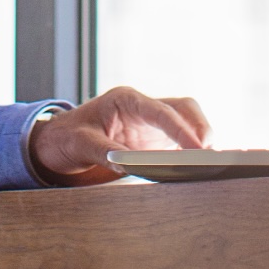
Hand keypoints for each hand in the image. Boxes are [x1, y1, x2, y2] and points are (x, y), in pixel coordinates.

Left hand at [29, 86, 209, 186]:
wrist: (57, 142)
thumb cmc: (66, 137)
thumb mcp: (80, 144)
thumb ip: (104, 151)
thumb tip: (130, 163)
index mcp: (125, 99)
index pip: (160, 111)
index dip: (181, 128)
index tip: (197, 148)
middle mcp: (143, 107)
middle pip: (183, 109)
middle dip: (201, 128)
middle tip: (211, 155)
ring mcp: (151, 124)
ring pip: (188, 122)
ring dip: (201, 139)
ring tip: (212, 164)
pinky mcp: (155, 140)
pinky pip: (181, 141)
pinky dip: (193, 151)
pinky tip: (201, 168)